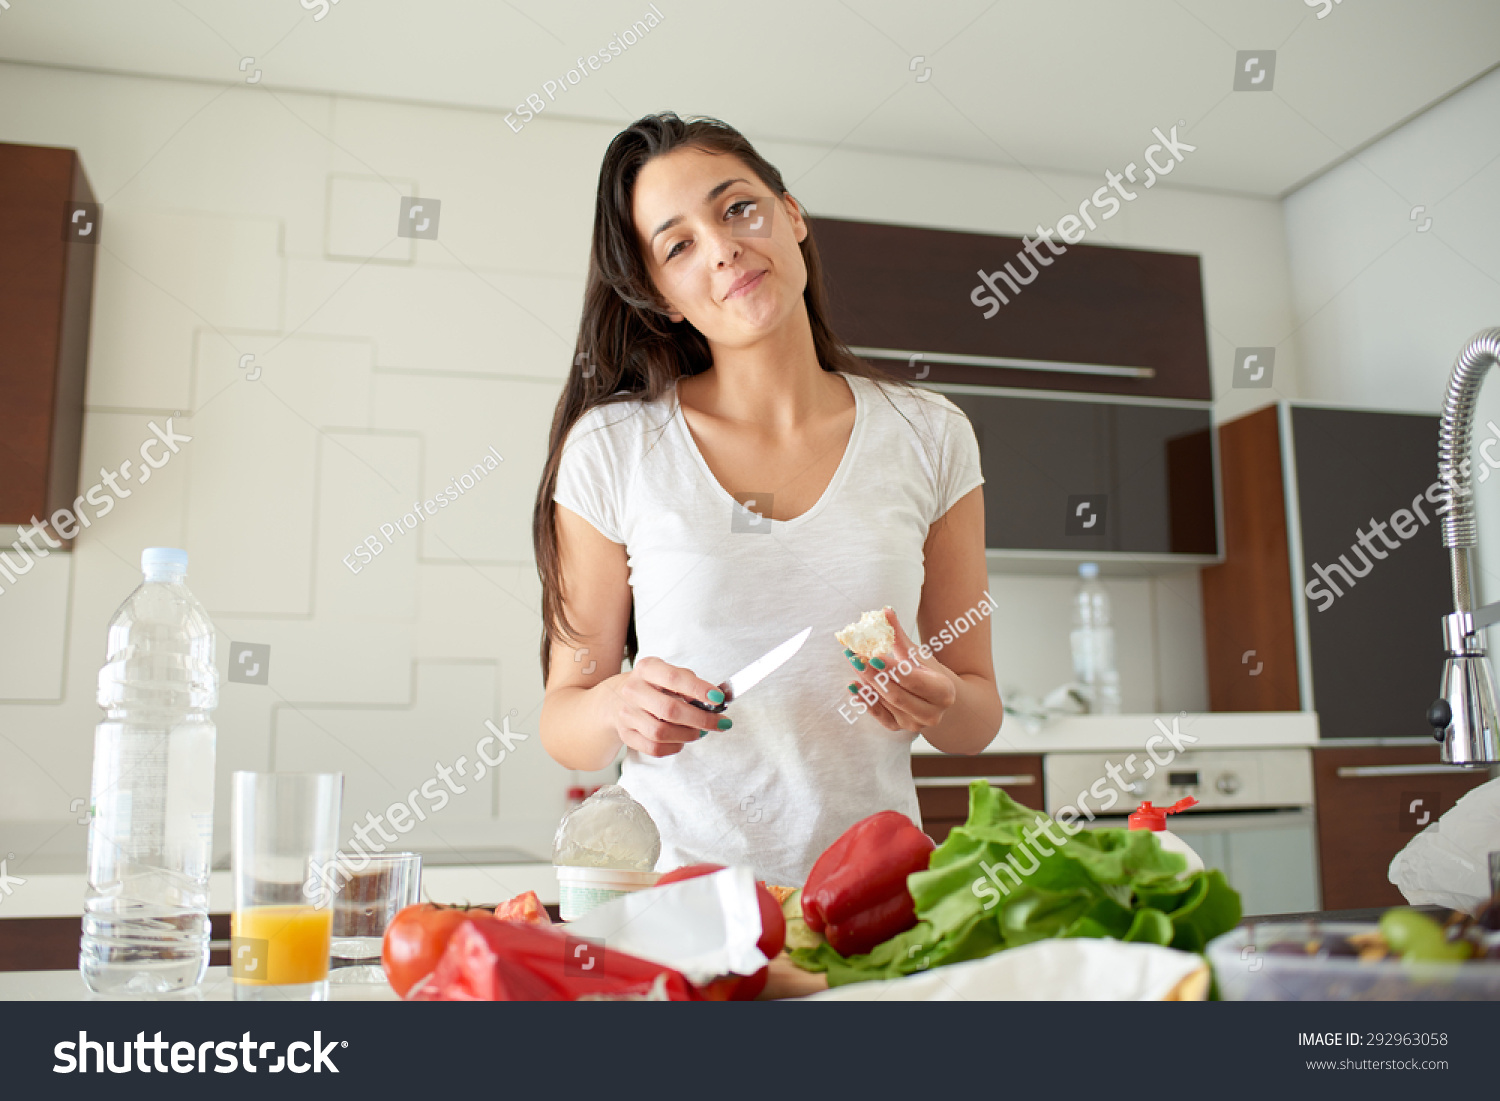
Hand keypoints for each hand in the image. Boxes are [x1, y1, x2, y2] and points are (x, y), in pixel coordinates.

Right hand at [604, 656, 729, 757]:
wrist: (615, 699)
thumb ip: (690, 683)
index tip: (718, 699)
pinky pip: (654, 748)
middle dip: (701, 719)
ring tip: (700, 732)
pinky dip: (674, 747)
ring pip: (661, 733)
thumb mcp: (667, 674)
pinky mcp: (626, 735)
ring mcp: (627, 714)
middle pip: (669, 710)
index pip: (674, 678)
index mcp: (647, 669)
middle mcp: (633, 690)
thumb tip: (716, 699)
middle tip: (720, 722)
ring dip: (688, 735)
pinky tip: (682, 740)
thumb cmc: (651, 686)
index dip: (699, 689)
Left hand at [845, 609, 957, 733]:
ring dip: (867, 684)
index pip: (913, 680)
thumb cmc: (929, 672)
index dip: (891, 669)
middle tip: (855, 657)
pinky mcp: (899, 729)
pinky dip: (865, 701)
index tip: (873, 655)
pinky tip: (853, 685)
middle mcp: (931, 714)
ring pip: (886, 704)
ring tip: (853, 664)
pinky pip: (879, 716)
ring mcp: (914, 724)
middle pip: (896, 694)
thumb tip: (885, 611)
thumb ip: (900, 636)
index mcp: (943, 693)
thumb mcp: (919, 655)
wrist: (938, 699)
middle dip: (874, 675)